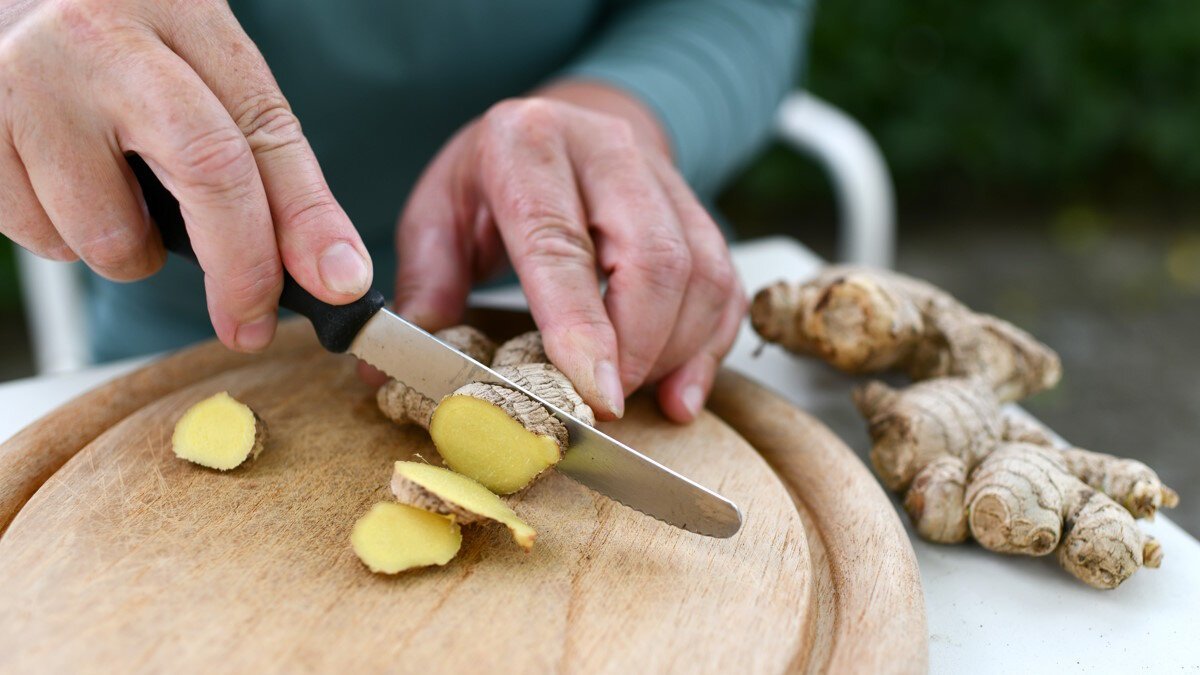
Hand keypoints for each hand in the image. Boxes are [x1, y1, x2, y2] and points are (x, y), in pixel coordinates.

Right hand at [0, 0, 370, 351]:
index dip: (307, 221)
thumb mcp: (200, 67)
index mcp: (180, 14)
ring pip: (108, 235)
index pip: (259, 131)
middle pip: (205, 170)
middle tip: (248, 320)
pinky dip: (67, 236)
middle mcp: (100, 41)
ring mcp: (24, 85)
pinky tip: (63, 182)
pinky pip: (41, 240)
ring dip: (133, 250)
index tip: (338, 285)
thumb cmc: (117, 40)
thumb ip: (265, 160)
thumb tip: (332, 271)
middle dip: (241, 268)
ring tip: (120, 192)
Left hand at [391, 83, 746, 422]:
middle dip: (638, 349)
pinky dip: (709, 347)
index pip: (560, 242)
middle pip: (654, 259)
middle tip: (605, 406)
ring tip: (635, 398)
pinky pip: (725, 283)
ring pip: (701, 273)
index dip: (582, 325)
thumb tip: (384, 372)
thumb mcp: (438, 213)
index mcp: (527, 145)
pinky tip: (679, 390)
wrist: (565, 123)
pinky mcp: (698, 209)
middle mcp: (607, 151)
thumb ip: (425, 286)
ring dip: (676, 352)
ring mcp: (663, 177)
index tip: (592, 393)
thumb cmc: (493, 177)